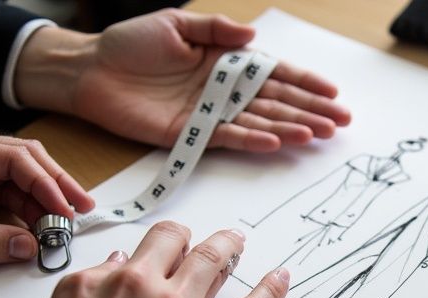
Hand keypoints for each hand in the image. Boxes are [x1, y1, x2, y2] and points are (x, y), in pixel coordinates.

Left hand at [0, 126, 92, 270]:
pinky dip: (24, 210)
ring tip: (63, 224)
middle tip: (80, 210)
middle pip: (21, 160)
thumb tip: (27, 246)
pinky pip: (2, 194)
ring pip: (16, 177)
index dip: (46, 184)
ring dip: (42, 200)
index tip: (65, 210)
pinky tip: (40, 225)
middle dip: (53, 185)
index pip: (12, 157)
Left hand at [15, 9, 350, 152]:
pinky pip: (227, 138)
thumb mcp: (175, 25)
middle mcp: (222, 90)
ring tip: (317, 135)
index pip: (273, 73)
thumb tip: (253, 38)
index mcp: (223, 61)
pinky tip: (277, 142)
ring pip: (258, 122)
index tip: (332, 93)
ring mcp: (209, 113)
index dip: (304, 82)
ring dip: (289, 128)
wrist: (88, 69)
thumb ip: (215, 30)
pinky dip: (252, 140)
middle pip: (274, 101)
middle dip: (308, 110)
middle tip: (339, 122)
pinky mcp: (190, 133)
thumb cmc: (129, 43)